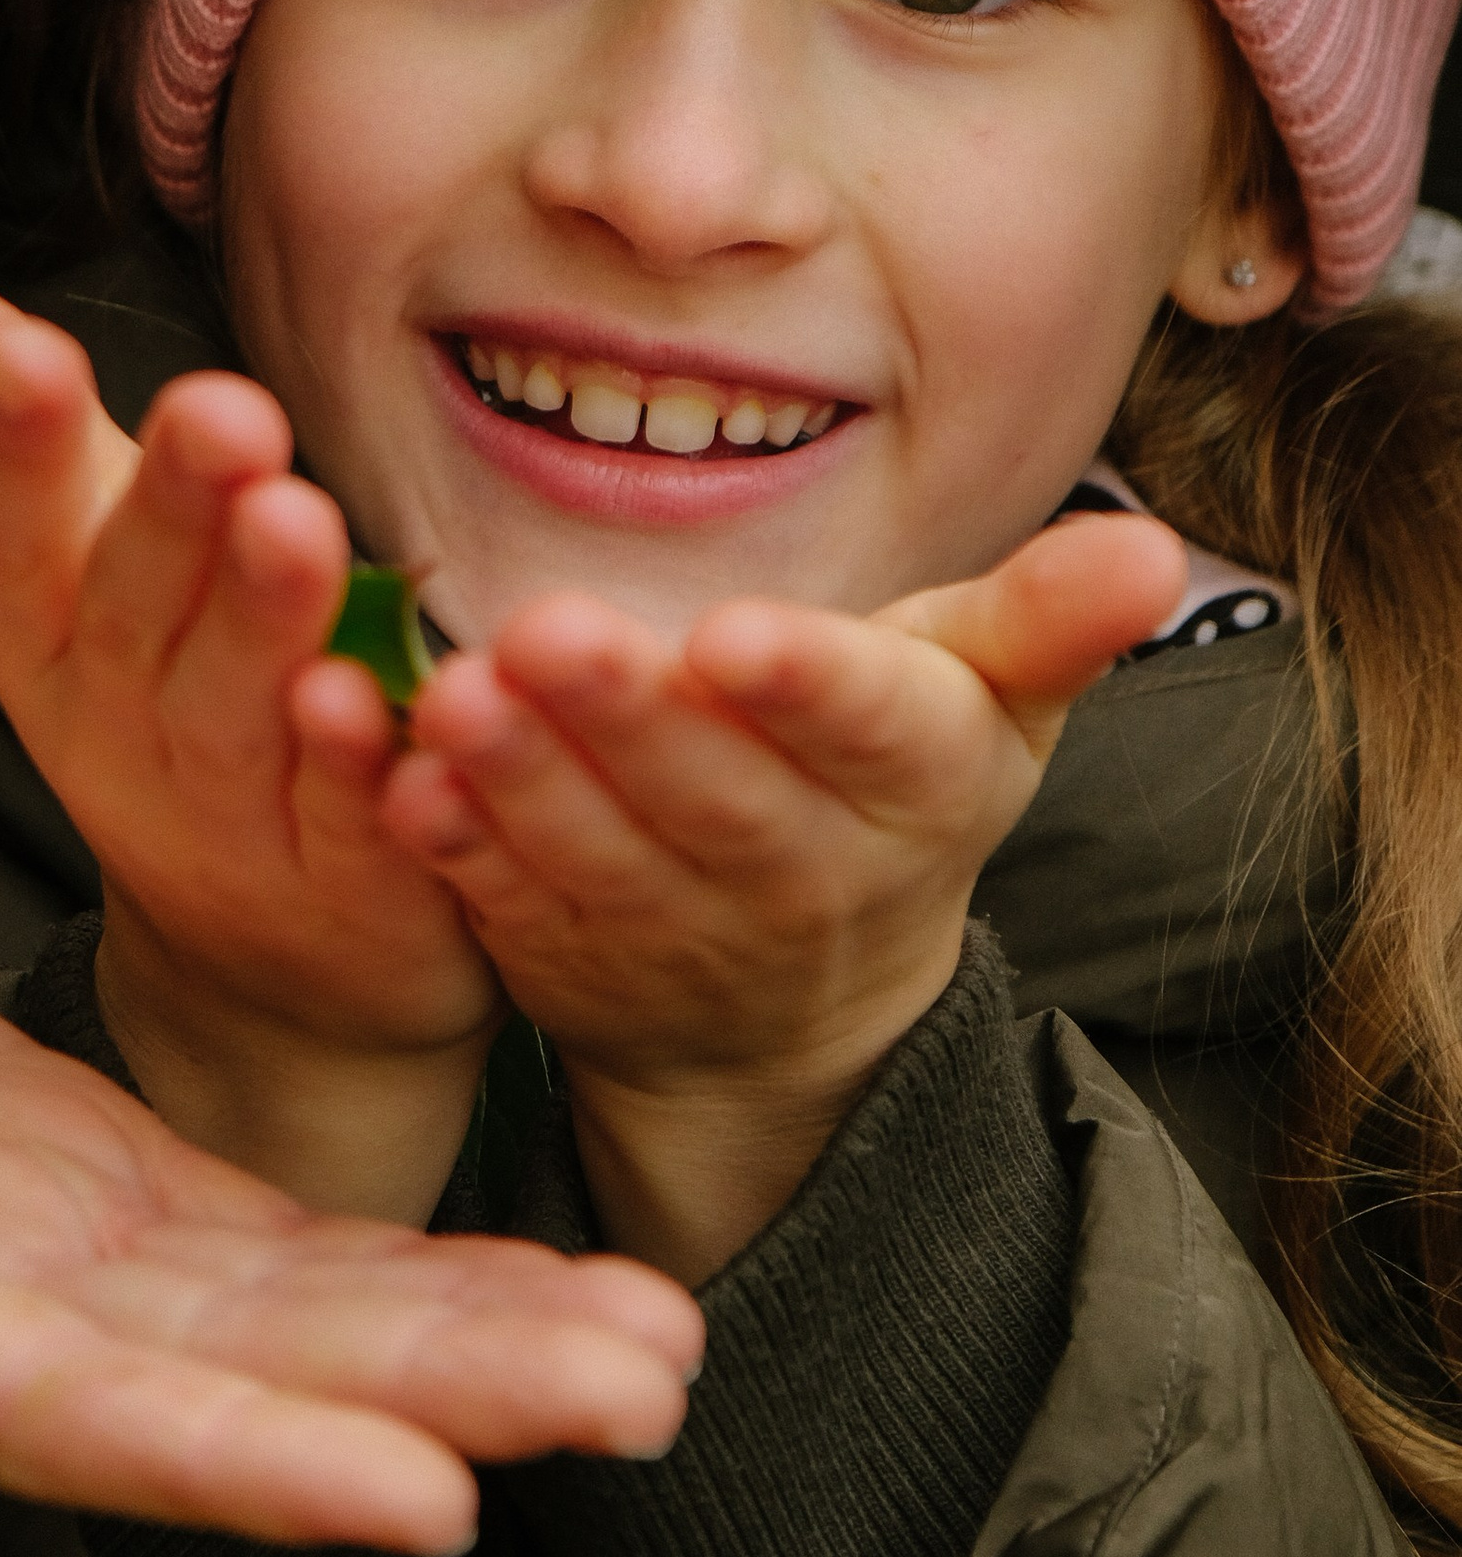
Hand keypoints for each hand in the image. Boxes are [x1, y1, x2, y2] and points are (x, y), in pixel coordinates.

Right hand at [0, 274, 498, 1218]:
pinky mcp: (344, 892)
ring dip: (262, 624)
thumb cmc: (185, 724)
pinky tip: (378, 701)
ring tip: (292, 522)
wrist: (280, 972)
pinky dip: (357, 770)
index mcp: (49, 647)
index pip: (15, 539)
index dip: (13, 454)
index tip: (23, 353)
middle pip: (136, 616)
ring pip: (238, 716)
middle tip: (218, 410)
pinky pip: (347, 827)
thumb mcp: (88, 585)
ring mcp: (228, 826)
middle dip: (169, 512)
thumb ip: (25, 449)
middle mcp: (121, 736)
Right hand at [0, 840, 700, 1554]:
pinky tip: (553, 1277)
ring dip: (465, 1339)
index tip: (411, 1492)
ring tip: (661, 1345)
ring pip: (274, 1318)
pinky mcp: (61, 1173)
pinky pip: (253, 1233)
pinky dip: (398, 1260)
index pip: (41, 1408)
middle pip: (220, 1386)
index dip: (225, 1458)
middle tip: (648, 1392)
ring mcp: (21, 1257)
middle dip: (431, 1398)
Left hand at [382, 514, 1184, 1281]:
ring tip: (457, 693)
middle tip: (550, 632)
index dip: (811, 690)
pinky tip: (401, 779)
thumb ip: (1048, 622)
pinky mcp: (571, 961)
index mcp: (923, 787)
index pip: (877, 733)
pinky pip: (508, 908)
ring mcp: (681, 932)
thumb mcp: (987, 703)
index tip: (737, 635)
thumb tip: (1154, 553)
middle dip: (633, 718)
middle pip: (719, 798)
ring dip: (527, 781)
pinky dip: (456, 850)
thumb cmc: (890, 788)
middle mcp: (809, 875)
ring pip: (601, 857)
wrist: (803, 1003)